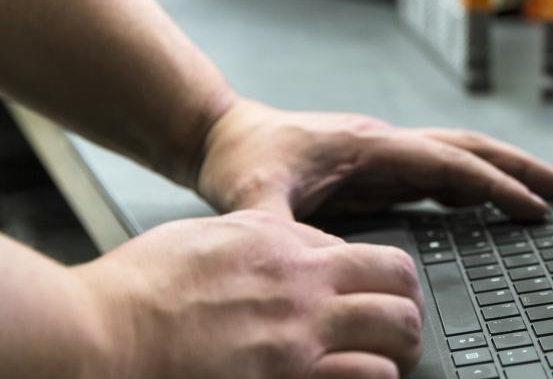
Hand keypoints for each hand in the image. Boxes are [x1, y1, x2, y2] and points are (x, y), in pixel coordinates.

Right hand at [73, 210, 423, 378]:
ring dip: (399, 350)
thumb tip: (298, 245)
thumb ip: (264, 239)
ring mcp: (301, 340)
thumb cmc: (136, 291)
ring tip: (390, 364)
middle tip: (399, 329)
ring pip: (398, 335)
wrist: (96, 338)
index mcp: (284, 247)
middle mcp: (305, 288)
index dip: (379, 280)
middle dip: (407, 308)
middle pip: (400, 286)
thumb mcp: (208, 237)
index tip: (374, 298)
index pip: (368, 253)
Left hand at [196, 99, 552, 220]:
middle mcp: (387, 144)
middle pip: (471, 149)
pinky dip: (471, 186)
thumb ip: (277, 230)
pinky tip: (483, 204)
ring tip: (543, 194)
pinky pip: (438, 175)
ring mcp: (385, 154)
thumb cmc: (240, 160)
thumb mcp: (251, 199)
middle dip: (521, 168)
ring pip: (459, 158)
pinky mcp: (377, 168)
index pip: (449, 165)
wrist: (222, 135)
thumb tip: (303, 266)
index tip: (534, 207)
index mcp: (371, 146)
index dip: (495, 186)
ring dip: (503, 172)